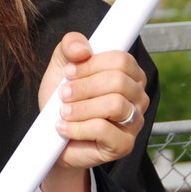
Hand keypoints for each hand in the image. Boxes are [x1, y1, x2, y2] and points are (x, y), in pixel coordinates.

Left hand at [35, 32, 148, 191]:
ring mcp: (134, 122)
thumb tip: (82, 48)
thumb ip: (70, 47)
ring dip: (81, 107)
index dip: (92, 64)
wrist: (53, 137)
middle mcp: (137, 96)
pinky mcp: (124, 145)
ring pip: (115, 104)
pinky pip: (104, 130)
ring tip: (64, 112)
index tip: (69, 71)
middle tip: (64, 94)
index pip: (121, 59)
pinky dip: (78, 128)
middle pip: (118, 81)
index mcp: (129, 74)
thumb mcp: (61, 66)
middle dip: (84, 87)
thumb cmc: (63, 99)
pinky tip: (65, 127)